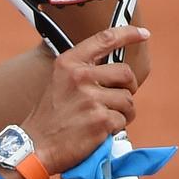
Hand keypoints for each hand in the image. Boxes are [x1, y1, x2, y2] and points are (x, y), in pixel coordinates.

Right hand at [21, 26, 149, 174]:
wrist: (35, 146)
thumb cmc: (50, 117)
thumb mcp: (59, 83)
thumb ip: (83, 72)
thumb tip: (117, 71)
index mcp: (69, 64)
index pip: (105, 39)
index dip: (128, 33)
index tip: (143, 33)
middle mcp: (79, 77)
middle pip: (125, 73)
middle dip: (127, 88)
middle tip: (115, 100)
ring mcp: (90, 98)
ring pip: (128, 100)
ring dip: (122, 112)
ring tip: (102, 120)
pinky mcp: (100, 119)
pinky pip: (123, 120)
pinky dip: (115, 128)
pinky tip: (98, 132)